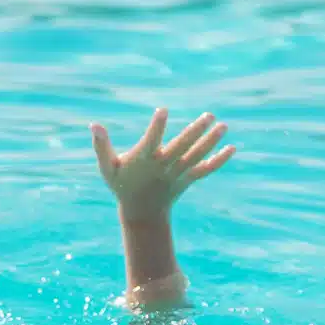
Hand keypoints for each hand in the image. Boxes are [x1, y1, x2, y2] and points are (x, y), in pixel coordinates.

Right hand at [90, 108, 235, 221]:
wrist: (142, 213)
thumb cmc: (122, 185)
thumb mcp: (107, 167)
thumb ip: (101, 146)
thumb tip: (93, 125)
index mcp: (144, 160)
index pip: (151, 141)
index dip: (157, 127)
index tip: (163, 110)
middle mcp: (163, 167)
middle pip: (181, 148)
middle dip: (195, 132)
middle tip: (209, 115)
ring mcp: (177, 174)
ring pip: (197, 157)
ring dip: (211, 142)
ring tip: (223, 125)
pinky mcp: (187, 180)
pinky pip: (206, 170)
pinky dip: (219, 161)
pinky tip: (232, 148)